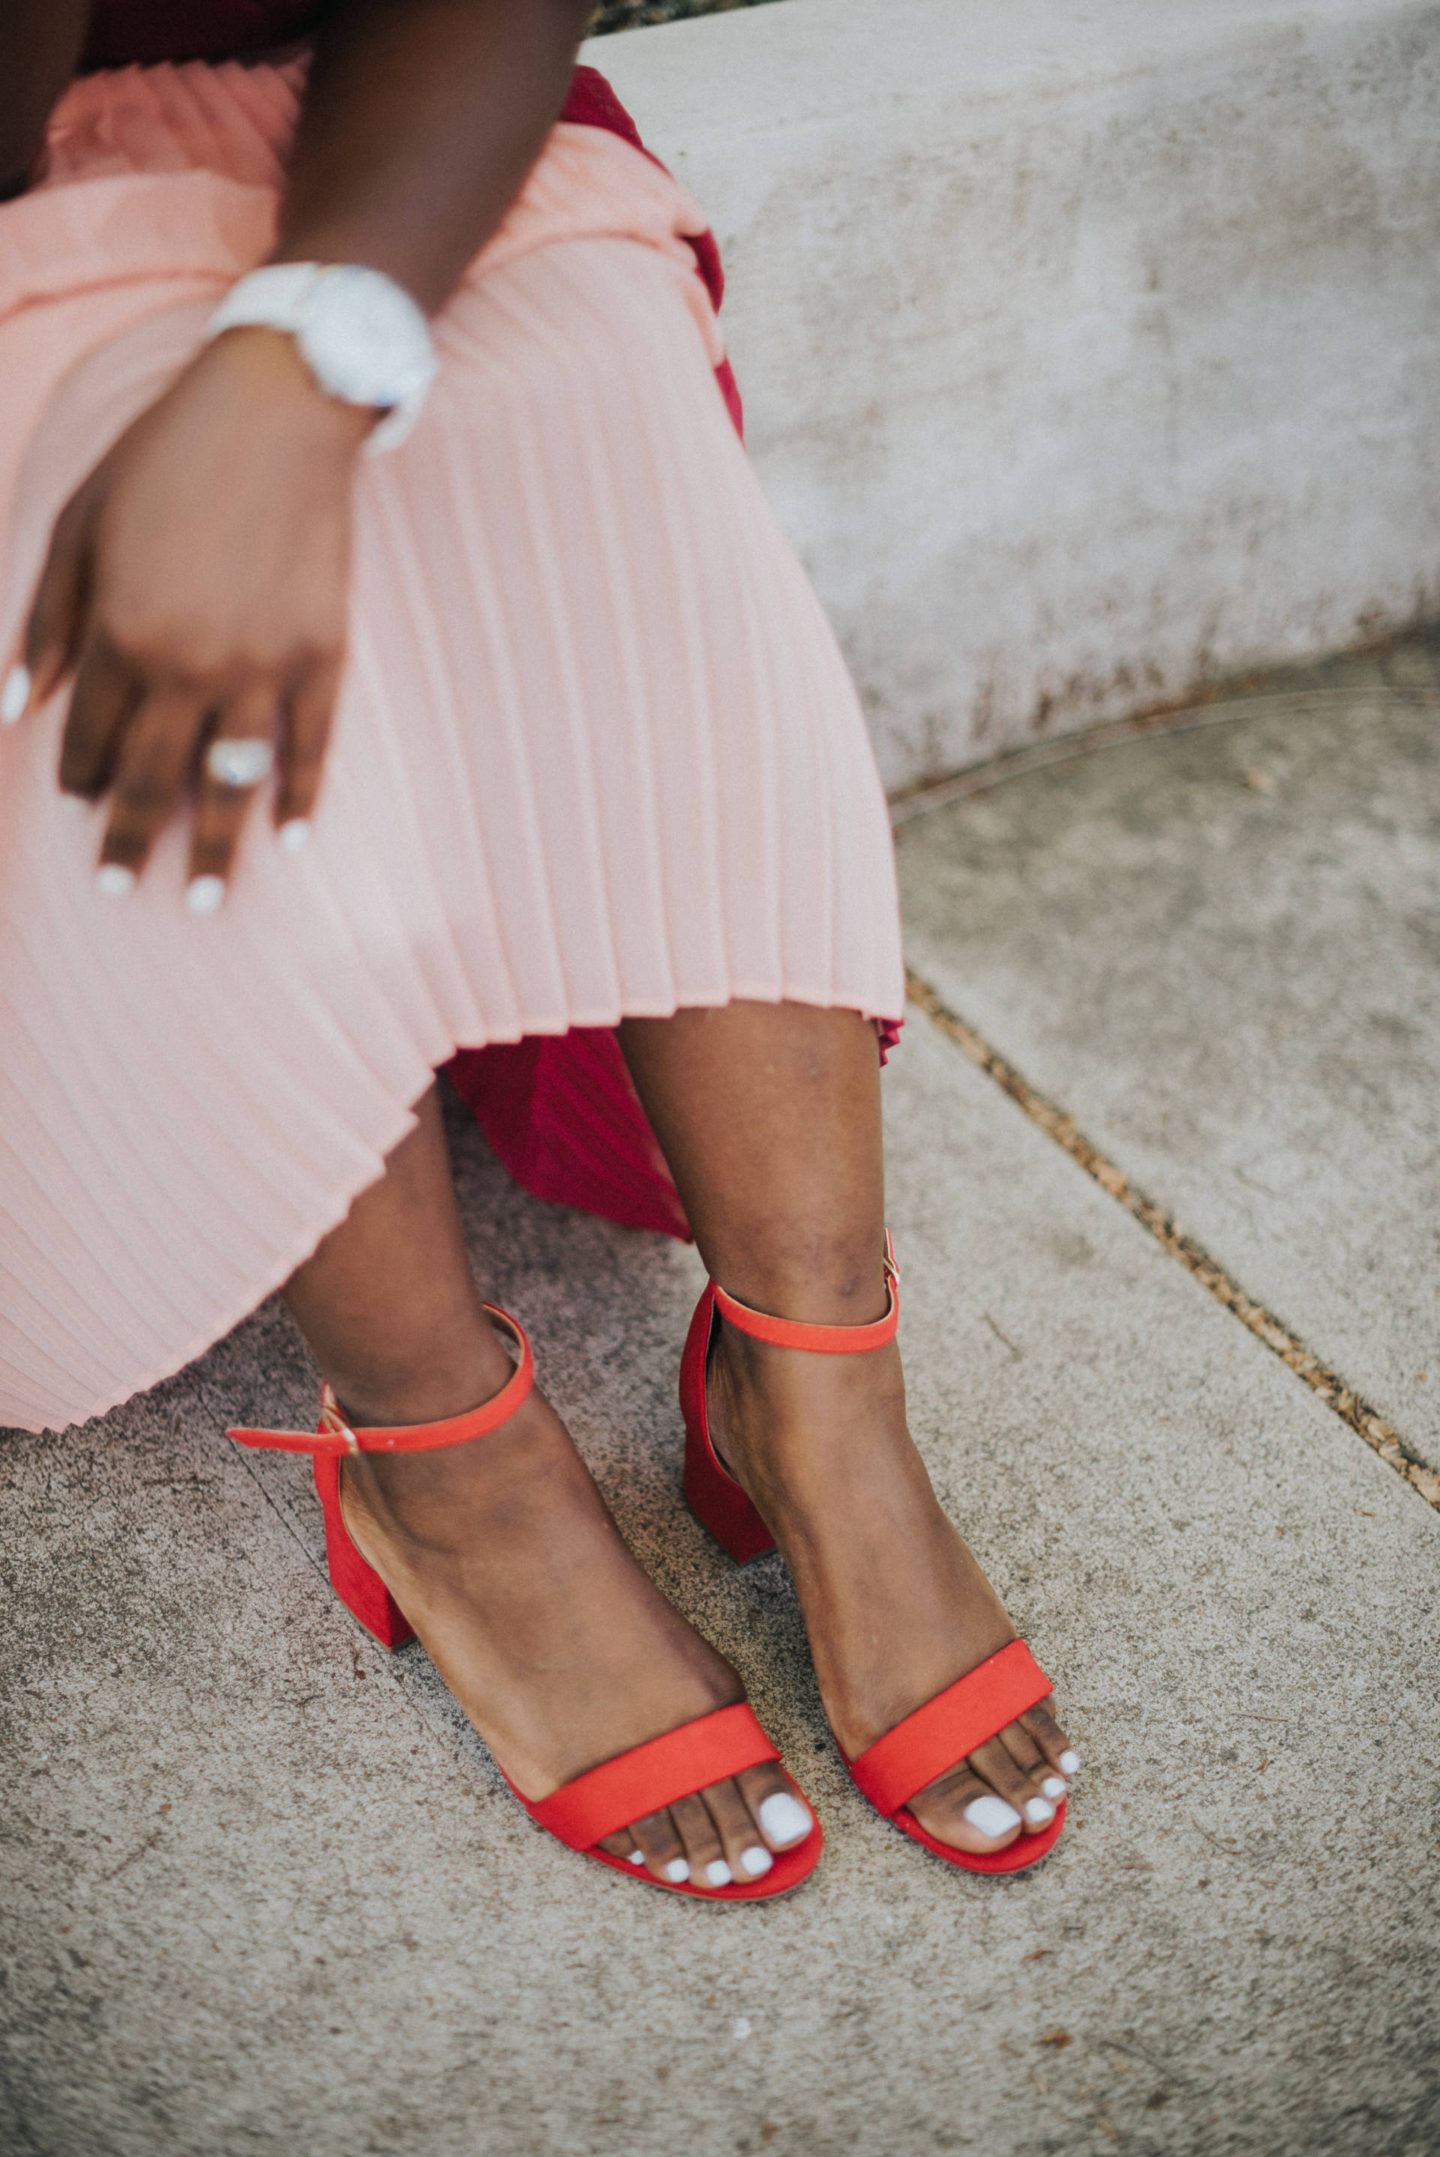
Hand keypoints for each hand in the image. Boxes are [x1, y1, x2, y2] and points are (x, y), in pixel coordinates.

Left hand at [6, 327, 373, 906]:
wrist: (278, 411)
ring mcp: (261, 664)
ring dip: (216, 847)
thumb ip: (43, 622)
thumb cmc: (164, 457)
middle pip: (152, 777)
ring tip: (205, 900)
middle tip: (121, 892)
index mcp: (118, 630)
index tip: (80, 809)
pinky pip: (311, 745)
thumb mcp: (78, 527)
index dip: (81, 777)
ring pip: (230, 781)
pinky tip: (290, 841)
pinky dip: (301, 797)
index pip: (90, 734)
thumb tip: (9, 707)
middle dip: (131, 842)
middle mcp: (187, 662)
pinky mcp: (322, 652)